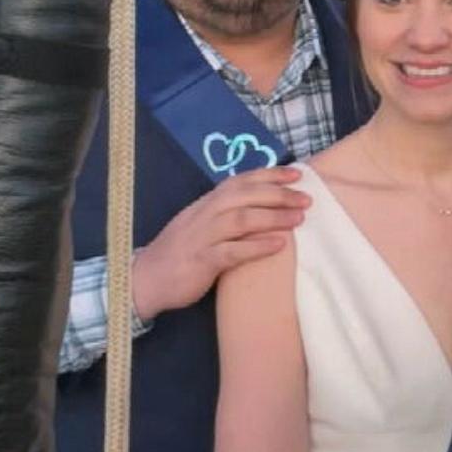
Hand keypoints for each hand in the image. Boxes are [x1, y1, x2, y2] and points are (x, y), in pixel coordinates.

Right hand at [131, 166, 309, 321]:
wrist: (145, 278)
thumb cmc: (180, 251)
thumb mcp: (201, 224)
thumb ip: (226, 212)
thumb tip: (262, 204)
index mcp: (207, 203)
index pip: (241, 181)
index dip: (270, 174)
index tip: (297, 174)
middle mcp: (205, 214)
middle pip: (246, 196)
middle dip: (279, 194)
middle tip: (306, 199)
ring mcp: (202, 237)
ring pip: (241, 219)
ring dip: (273, 217)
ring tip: (299, 219)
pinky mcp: (202, 261)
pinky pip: (233, 251)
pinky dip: (257, 246)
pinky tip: (278, 245)